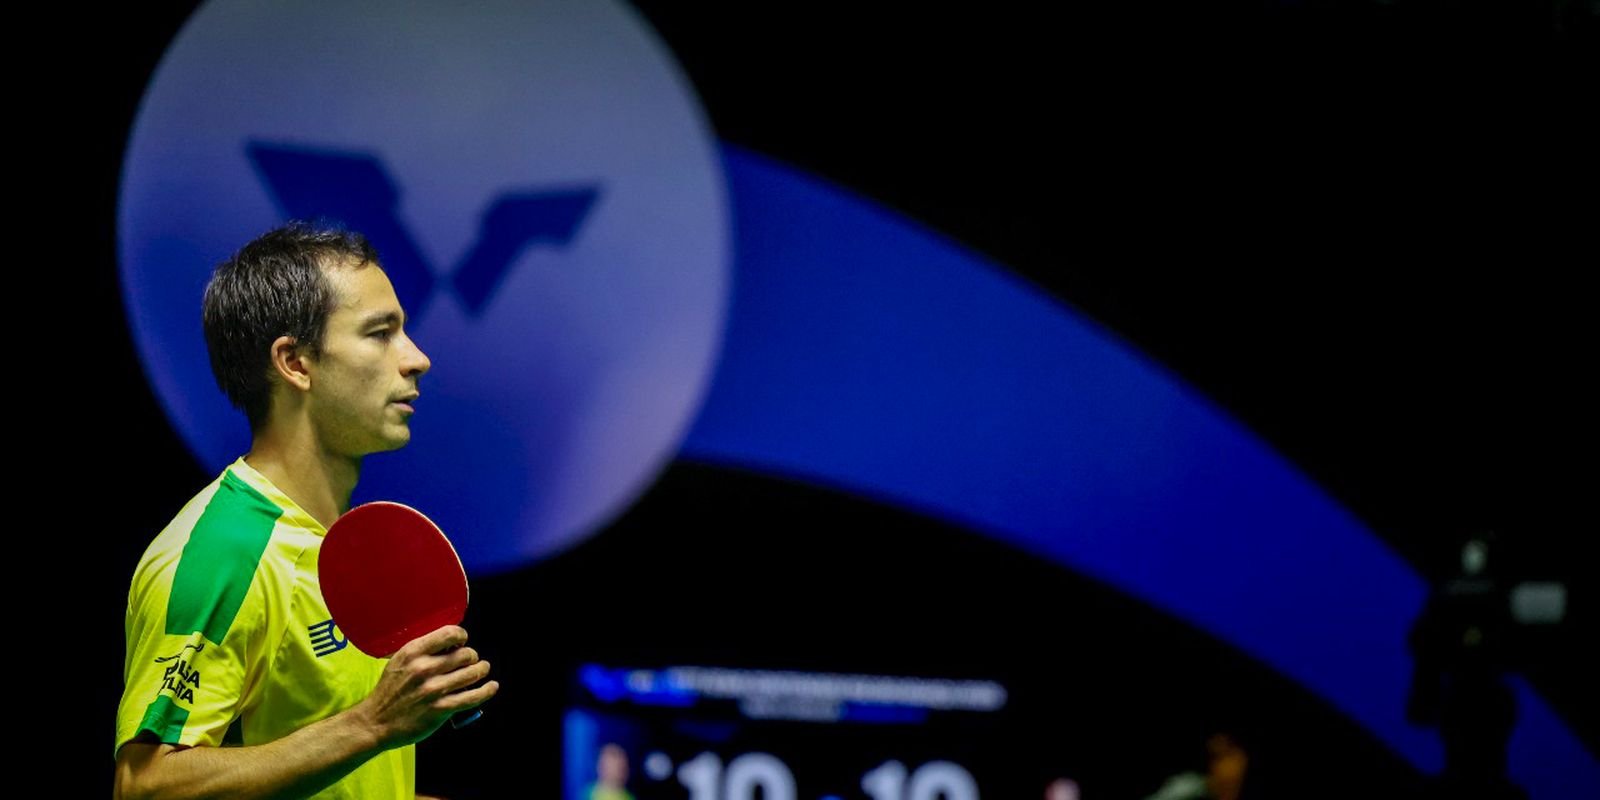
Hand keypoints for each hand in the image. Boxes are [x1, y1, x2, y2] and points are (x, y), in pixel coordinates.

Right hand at [355, 625, 498, 748]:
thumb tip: (452, 643)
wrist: (376, 722)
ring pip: (472, 674)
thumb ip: (423, 651)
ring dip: (481, 671)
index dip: (462, 636)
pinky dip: (487, 691)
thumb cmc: (389, 691)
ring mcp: (433, 690)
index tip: (463, 641)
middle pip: (465, 654)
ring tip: (482, 670)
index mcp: (413, 653)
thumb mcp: (399, 662)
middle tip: (471, 661)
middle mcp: (424, 668)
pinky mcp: (441, 709)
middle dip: (472, 657)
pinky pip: (472, 697)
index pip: (449, 634)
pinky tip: (492, 686)